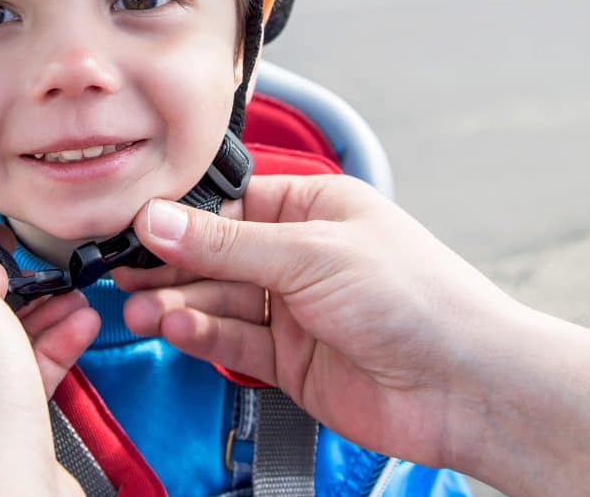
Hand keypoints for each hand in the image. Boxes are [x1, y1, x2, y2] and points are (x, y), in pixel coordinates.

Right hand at [113, 174, 521, 471]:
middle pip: (216, 255)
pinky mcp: (290, 361)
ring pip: (218, 301)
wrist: (465, 385)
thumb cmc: (419, 299)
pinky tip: (178, 329)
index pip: (230, 204)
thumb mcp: (312, 254)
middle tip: (125, 274)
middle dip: (170, 265)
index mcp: (314, 209)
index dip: (182, 216)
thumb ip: (228, 243)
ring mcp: (294, 310)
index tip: (136, 225)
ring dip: (177, 304)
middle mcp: (301, 256)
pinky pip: (232, 342)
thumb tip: (161, 220)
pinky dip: (202, 336)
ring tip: (141, 310)